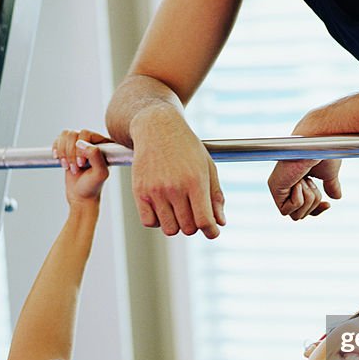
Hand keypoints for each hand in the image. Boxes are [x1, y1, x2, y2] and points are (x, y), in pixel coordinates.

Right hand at [52, 129, 109, 204]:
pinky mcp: (70, 147)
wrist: (81, 195)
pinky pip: (59, 139)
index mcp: (105, 144)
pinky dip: (57, 150)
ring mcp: (81, 143)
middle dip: (71, 153)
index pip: (87, 133)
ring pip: (65, 135)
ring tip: (68, 166)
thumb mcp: (99, 173)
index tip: (82, 164)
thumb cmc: (93, 186)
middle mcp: (94, 141)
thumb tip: (80, 142)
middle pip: (74, 134)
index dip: (80, 148)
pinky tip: (60, 160)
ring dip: (64, 153)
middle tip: (75, 168)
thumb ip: (95, 156)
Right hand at [130, 110, 224, 237]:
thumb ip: (215, 196)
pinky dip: (157, 221)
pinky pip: (149, 222)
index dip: (211, 232)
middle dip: (194, 225)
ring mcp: (155, 190)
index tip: (212, 232)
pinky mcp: (139, 191)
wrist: (157, 127)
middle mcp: (174, 188)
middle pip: (187, 228)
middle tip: (194, 212)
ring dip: (176, 224)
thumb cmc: (187, 148)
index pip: (204, 221)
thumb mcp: (208, 167)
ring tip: (179, 209)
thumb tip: (220, 224)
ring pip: (169, 229)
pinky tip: (163, 208)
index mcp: (195, 181)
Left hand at [267, 158, 341, 219]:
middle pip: (300, 216)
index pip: (303, 209)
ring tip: (305, 180)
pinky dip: (298, 199)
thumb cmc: (325, 153)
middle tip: (312, 183)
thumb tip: (336, 197)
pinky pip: (286, 211)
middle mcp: (286, 185)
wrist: (320, 144)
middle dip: (313, 204)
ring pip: (295, 215)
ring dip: (307, 200)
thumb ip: (330, 185)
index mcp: (297, 182)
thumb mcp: (329, 174)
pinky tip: (298, 181)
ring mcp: (279, 187)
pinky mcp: (275, 188)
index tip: (328, 204)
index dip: (316, 211)